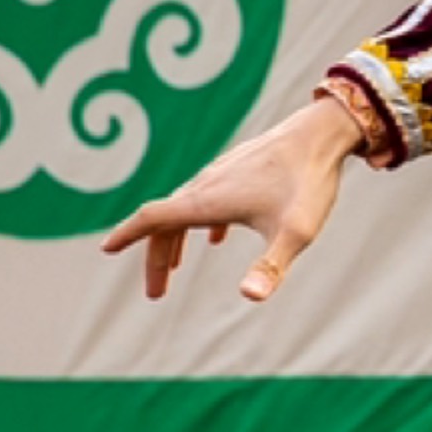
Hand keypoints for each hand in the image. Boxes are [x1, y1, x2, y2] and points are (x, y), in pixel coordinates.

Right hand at [102, 91, 366, 302]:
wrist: (324, 133)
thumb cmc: (310, 182)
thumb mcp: (295, 232)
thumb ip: (271, 266)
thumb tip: (250, 298)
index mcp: (206, 200)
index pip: (152, 218)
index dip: (128, 235)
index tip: (106, 249)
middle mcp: (205, 185)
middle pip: (166, 222)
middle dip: (157, 258)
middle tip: (156, 294)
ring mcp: (221, 175)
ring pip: (186, 210)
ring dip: (177, 240)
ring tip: (175, 268)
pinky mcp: (240, 170)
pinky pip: (210, 198)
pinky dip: (202, 222)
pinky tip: (217, 238)